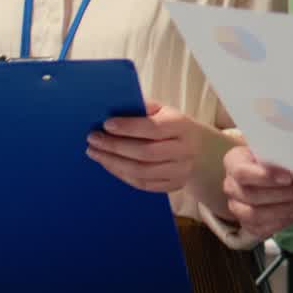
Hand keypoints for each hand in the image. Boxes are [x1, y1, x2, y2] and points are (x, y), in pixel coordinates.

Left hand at [86, 100, 202, 192]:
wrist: (199, 148)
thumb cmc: (171, 124)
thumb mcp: (162, 110)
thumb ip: (141, 108)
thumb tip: (111, 108)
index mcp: (181, 126)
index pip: (153, 128)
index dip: (128, 127)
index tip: (106, 124)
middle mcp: (185, 150)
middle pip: (146, 153)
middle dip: (115, 147)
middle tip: (93, 140)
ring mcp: (181, 171)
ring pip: (143, 172)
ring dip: (114, 163)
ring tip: (95, 153)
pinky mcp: (174, 185)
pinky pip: (143, 185)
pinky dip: (122, 175)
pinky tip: (108, 164)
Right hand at [223, 146, 292, 237]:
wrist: (260, 173)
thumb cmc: (267, 159)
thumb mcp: (271, 152)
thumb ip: (282, 159)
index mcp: (234, 163)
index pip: (242, 172)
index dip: (265, 177)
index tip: (289, 177)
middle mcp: (231, 186)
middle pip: (251, 196)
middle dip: (283, 195)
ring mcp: (236, 207)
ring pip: (255, 215)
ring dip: (284, 210)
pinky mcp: (246, 223)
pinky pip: (261, 229)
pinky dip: (282, 222)